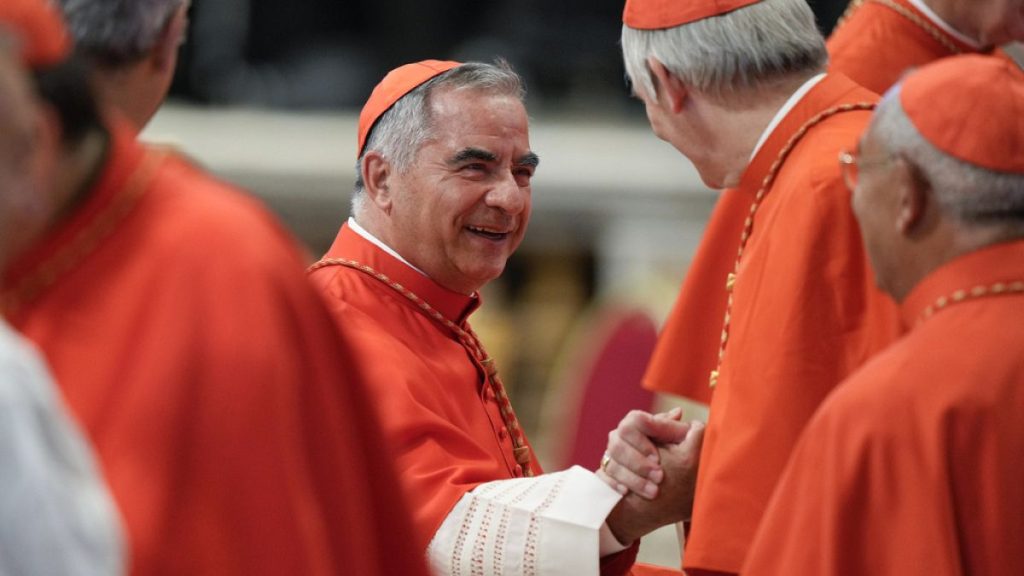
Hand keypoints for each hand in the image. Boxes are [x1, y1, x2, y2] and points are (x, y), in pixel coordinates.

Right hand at [604, 420, 704, 544]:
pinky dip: (614, 484)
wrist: (663, 487)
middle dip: (638, 463)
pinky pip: (602, 477)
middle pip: (618, 444)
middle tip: (659, 477)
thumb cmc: (673, 458)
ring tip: (654, 492)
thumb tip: (677, 412)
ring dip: (633, 478)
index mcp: (636, 423)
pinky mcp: (604, 473)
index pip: (633, 422)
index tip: (658, 459)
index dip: (643, 441)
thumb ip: (676, 429)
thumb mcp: (678, 442)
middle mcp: (619, 436)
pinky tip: (628, 493)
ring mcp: (610, 455)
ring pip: (612, 463)